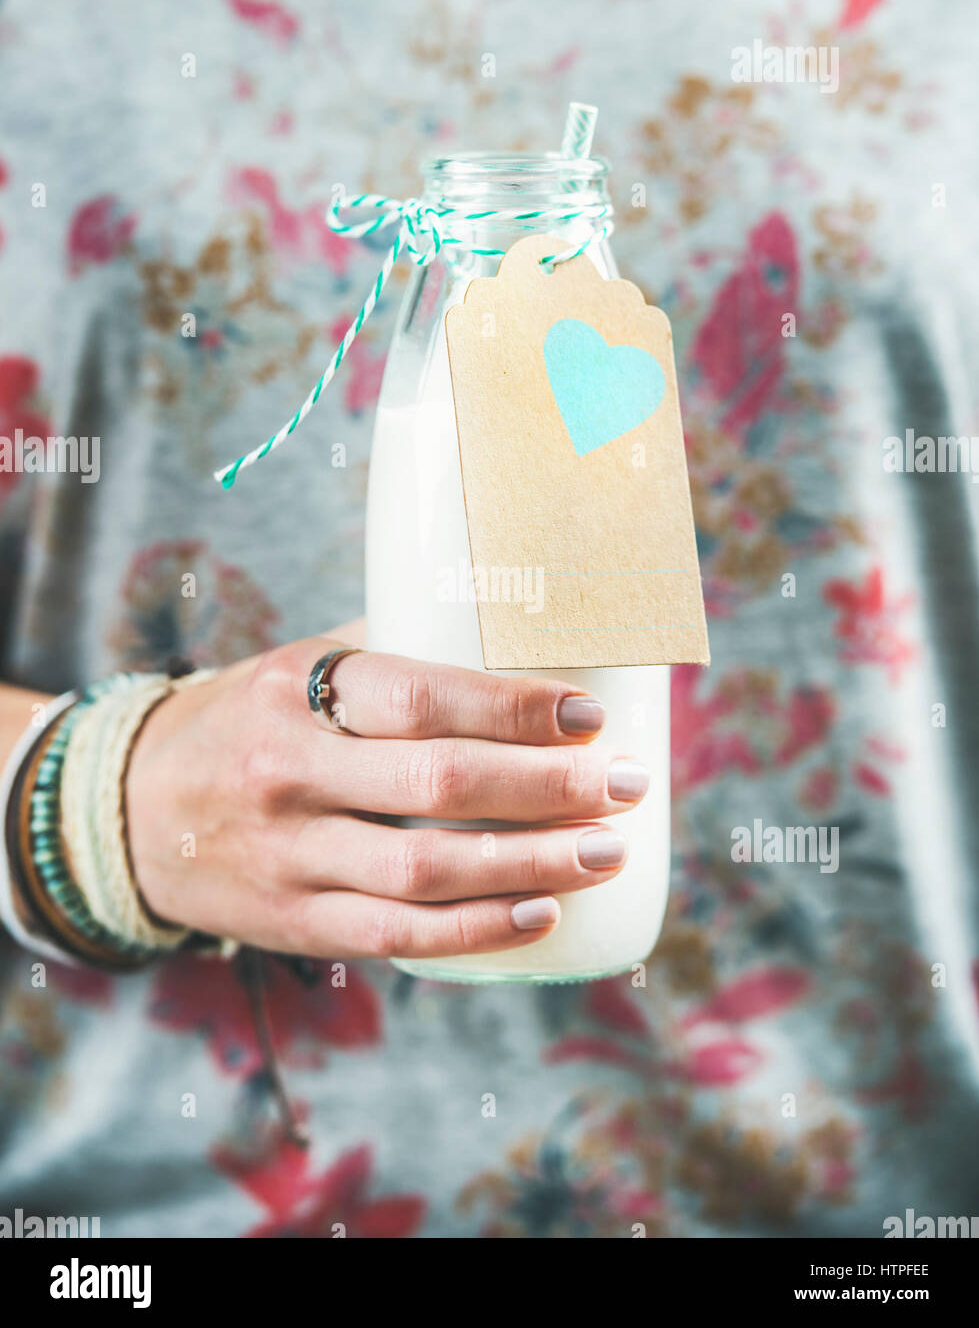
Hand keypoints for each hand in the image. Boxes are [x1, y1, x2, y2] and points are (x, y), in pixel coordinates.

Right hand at [126, 635, 648, 959]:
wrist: (129, 810)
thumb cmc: (245, 720)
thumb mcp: (295, 668)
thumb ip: (391, 658)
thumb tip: (517, 637)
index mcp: (294, 691)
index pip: (420, 698)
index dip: (514, 709)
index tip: (589, 716)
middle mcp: (289, 774)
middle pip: (439, 787)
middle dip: (548, 788)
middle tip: (625, 784)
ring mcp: (289, 858)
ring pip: (427, 872)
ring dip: (533, 865)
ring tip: (607, 851)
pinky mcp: (294, 924)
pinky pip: (396, 937)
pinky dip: (476, 930)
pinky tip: (541, 914)